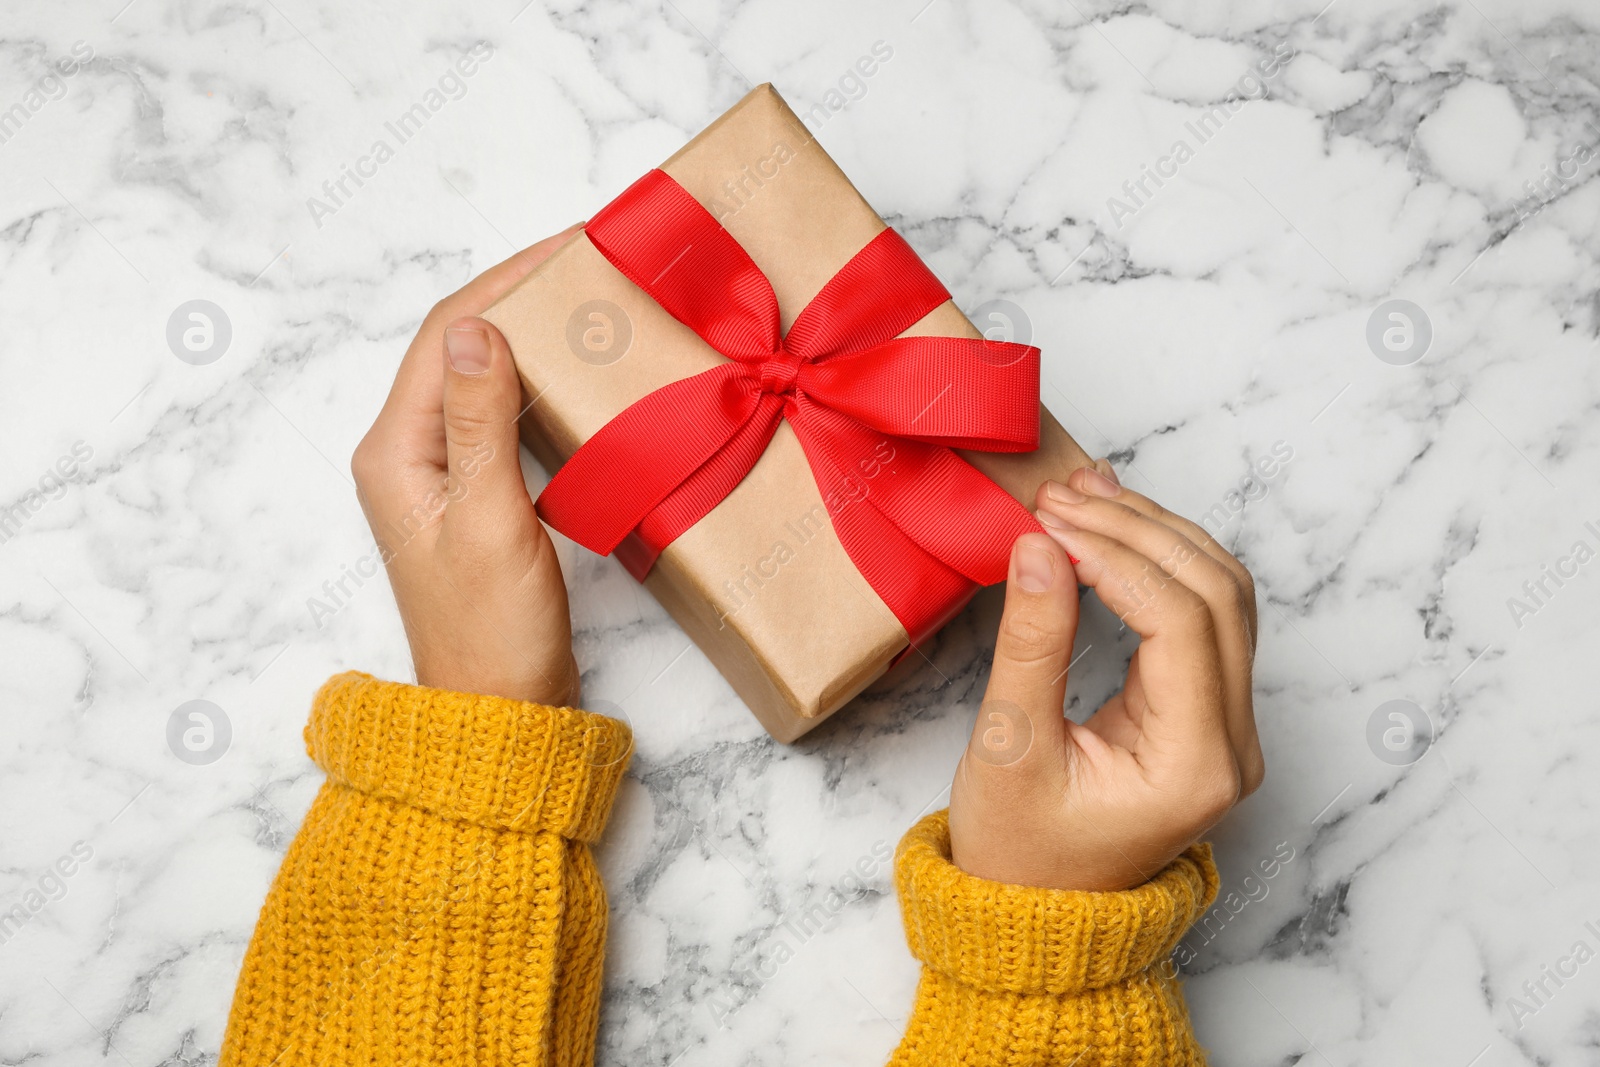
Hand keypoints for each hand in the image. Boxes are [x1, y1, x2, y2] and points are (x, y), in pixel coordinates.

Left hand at [350, 226, 583, 706]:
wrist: (502, 712)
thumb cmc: (492, 632)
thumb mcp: (489, 521)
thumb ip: (479, 423)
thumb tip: (475, 327)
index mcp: (396, 451)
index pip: (446, 335)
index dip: (506, 280)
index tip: (572, 244)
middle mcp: (408, 453)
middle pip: (461, 346)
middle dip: (522, 296)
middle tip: (593, 263)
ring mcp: (441, 475)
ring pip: (484, 377)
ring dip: (533, 334)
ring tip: (594, 303)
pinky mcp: (477, 496)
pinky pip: (503, 417)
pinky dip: (542, 384)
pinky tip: (583, 375)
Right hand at [949, 460, 1263, 890]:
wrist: (1034, 912)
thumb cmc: (1017, 851)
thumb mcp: (1009, 748)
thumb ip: (1030, 642)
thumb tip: (1038, 546)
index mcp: (1194, 766)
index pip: (1180, 622)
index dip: (1117, 557)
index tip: (1049, 525)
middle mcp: (1232, 745)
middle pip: (1216, 595)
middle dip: (1139, 531)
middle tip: (1061, 500)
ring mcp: (1228, 728)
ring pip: (1221, 594)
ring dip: (1157, 536)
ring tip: (1084, 497)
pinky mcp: (1206, 712)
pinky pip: (1204, 615)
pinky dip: (1160, 563)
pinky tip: (1111, 530)